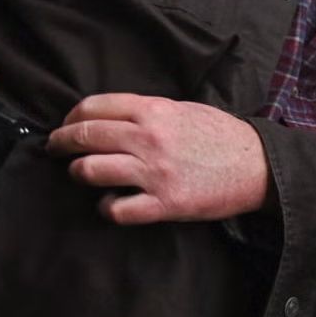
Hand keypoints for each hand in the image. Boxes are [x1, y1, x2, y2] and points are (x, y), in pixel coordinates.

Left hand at [47, 94, 267, 224]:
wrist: (259, 166)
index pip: (93, 107)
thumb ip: (147, 112)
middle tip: (56, 149)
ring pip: (90, 171)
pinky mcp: (165, 203)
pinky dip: (106, 207)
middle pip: (84, 136)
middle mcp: (150, 139)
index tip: (66, 125)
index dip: (71, 117)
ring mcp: (155, 173)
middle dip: (61, 143)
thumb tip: (109, 117)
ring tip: (81, 174)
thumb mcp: (185, 110)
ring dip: (78, 173)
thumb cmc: (222, 137)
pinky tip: (111, 203)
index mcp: (154, 111)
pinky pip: (117, 209)